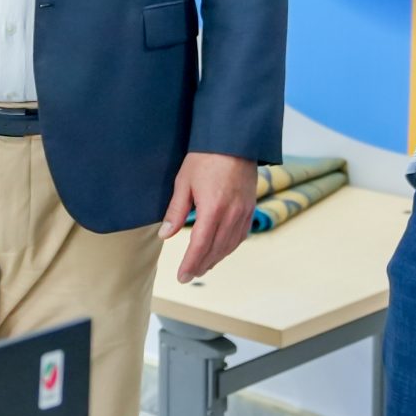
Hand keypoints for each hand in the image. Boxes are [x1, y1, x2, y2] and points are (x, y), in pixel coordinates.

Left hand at [161, 152, 258, 281]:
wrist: (235, 140)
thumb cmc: (206, 157)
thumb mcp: (184, 181)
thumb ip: (176, 211)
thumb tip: (164, 235)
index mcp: (213, 208)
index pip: (200, 245)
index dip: (190, 263)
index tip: (182, 276)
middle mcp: (231, 214)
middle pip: (215, 249)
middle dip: (201, 265)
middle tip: (188, 276)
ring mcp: (244, 212)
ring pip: (229, 245)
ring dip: (215, 259)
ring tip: (201, 267)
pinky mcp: (250, 208)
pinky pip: (241, 235)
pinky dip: (229, 247)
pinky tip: (220, 250)